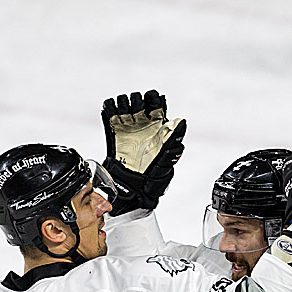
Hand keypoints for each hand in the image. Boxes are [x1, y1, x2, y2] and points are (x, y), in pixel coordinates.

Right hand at [101, 89, 185, 215]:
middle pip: (139, 100)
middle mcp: (142, 125)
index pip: (156, 103)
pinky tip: (113, 115)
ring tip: (125, 117)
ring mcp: (127, 128)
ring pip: (124, 102)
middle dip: (137, 101)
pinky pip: (109, 112)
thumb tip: (182, 121)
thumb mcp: (167, 162)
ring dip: (123, 103)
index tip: (151, 104)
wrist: (131, 192)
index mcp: (157, 129)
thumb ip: (174, 140)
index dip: (154, 99)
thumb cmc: (152, 181)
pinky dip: (109, 108)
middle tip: (137, 113)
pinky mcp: (113, 133)